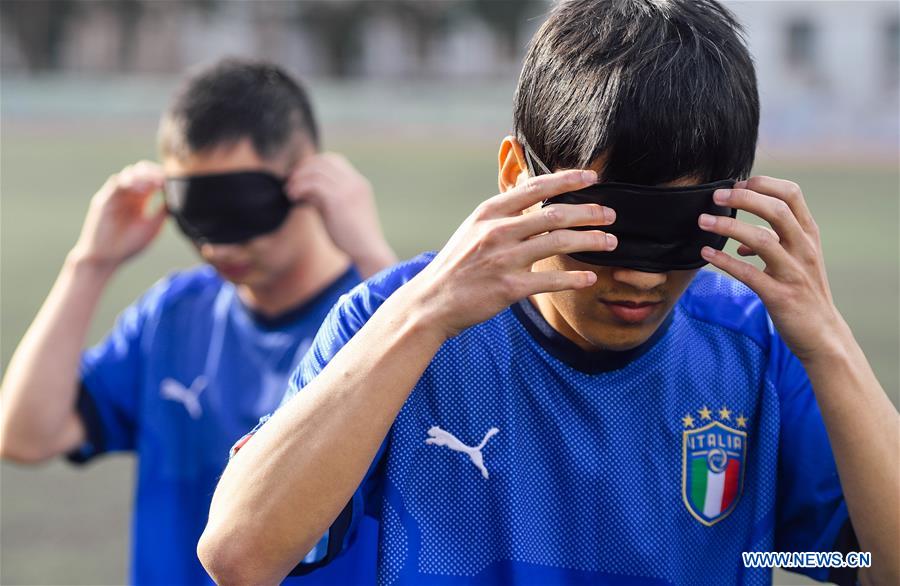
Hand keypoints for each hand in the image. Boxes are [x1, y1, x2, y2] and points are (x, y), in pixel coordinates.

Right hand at [70, 161, 166, 269]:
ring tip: (156, 183)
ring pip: (129, 174)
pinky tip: (143, 189)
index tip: (174, 180)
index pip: (151, 178)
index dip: (162, 176)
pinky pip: (116, 183)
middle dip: (154, 172)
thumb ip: (163, 210)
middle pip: (140, 171)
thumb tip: (177, 196)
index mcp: (139, 200)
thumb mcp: (153, 226)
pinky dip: (130, 182)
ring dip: (144, 175)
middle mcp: (127, 194)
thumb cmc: (129, 244)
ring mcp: (115, 195)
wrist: (106, 258)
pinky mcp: (104, 199)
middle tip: (164, 180)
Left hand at [286, 153, 395, 276]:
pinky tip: (294, 199)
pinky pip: (314, 184)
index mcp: (358, 182)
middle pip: (324, 160)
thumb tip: (304, 192)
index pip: (334, 159)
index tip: (300, 177)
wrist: (368, 250)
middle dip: (303, 168)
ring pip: (317, 170)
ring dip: (299, 178)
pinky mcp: (339, 199)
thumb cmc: (353, 237)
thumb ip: (324, 199)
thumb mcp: (338, 212)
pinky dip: (300, 188)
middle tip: (290, 181)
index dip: (313, 164)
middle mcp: (354, 181)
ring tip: (290, 192)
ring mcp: (348, 189)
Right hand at [407, 169, 616, 338]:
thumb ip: (503, 214)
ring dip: (591, 241)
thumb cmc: (456, 265)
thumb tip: (533, 196)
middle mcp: (498, 231)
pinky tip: (590, 278)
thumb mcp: (473, 229)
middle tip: (611, 214)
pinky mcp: (509, 288)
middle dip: (589, 212)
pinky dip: (575, 278)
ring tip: (610, 242)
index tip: (591, 177)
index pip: (535, 187)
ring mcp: (503, 259)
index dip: (567, 180)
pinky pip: (551, 280)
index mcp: (489, 212)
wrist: (432, 301)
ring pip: (559, 243)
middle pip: (555, 214)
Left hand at [698, 175, 843, 361]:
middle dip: (743, 198)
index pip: (791, 194)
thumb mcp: (798, 260)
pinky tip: (706, 253)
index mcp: (808, 235)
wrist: (823, 334)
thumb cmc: (805, 293)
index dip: (763, 184)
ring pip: (761, 240)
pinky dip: (725, 261)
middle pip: (777, 210)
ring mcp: (794, 272)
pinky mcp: (780, 296)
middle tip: (716, 196)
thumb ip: (775, 244)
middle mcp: (804, 249)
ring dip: (728, 226)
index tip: (737, 184)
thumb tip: (741, 242)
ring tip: (703, 221)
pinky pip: (749, 274)